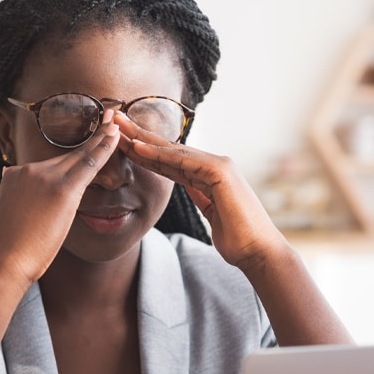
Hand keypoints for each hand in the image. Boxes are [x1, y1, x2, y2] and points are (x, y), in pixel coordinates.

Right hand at [0, 116, 120, 287]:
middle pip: (65, 153)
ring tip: (116, 123)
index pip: (47, 164)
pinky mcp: (62, 189)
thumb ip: (14, 197)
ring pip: (79, 155)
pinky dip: (104, 148)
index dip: (68, 153)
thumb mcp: (5, 215)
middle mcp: (28, 170)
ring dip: (100, 138)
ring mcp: (44, 177)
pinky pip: (88, 164)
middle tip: (107, 116)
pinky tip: (116, 136)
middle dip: (89, 135)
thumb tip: (12, 187)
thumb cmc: (7, 249)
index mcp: (15, 176)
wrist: (6, 261)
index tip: (81, 140)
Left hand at [116, 113, 285, 269]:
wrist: (258, 253)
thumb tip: (193, 190)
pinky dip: (158, 155)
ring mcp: (219, 166)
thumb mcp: (213, 216)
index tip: (123, 144)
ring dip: (143, 139)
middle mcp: (216, 165)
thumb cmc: (238, 241)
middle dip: (141, 136)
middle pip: (170, 150)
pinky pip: (182, 161)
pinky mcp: (220, 172)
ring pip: (173, 151)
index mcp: (212, 176)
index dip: (147, 152)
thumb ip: (203, 199)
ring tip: (118, 127)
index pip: (172, 162)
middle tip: (114, 120)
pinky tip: (137, 148)